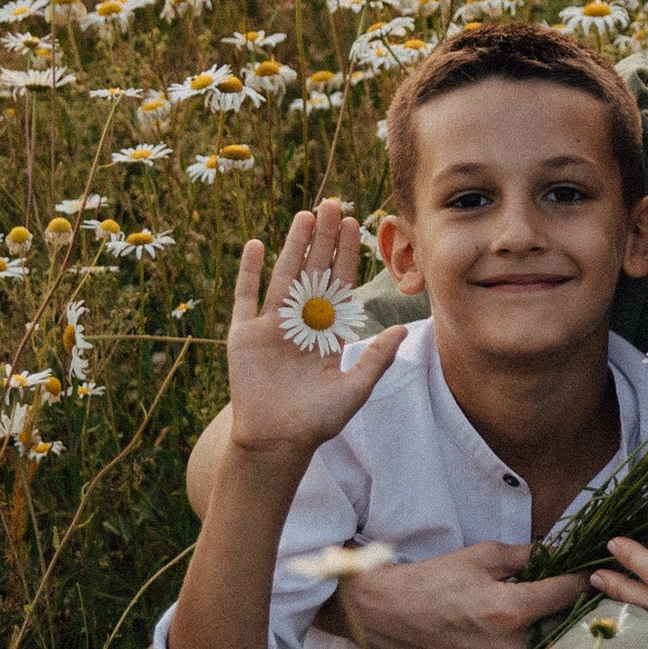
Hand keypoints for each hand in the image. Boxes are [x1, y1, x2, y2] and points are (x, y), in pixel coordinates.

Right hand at [222, 203, 404, 459]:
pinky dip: (250, 272)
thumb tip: (403, 328)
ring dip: (293, 246)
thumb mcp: (354, 389)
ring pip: (284, 276)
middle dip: (323, 240)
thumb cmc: (318, 421)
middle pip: (313, 271)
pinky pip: (246, 297)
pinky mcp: (244, 335)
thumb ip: (376, 358)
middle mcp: (301, 323)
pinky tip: (257, 245)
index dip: (346, 254)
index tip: (354, 224)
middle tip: (331, 205)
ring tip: (304, 215)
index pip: (339, 283)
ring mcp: (271, 326)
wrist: (277, 442)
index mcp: (327, 332)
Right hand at [333, 541, 585, 648]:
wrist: (383, 617)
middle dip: (562, 614)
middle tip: (557, 603)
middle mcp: (509, 648)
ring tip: (527, 627)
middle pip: (560, 630)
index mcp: (511, 609)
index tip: (587, 577)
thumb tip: (561, 554)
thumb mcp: (481, 556)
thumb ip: (528, 556)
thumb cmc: (431, 581)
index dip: (581, 581)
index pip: (568, 593)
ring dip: (542, 642)